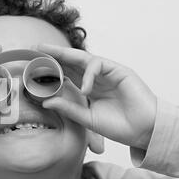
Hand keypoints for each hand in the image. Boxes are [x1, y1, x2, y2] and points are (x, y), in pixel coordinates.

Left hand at [36, 44, 156, 149]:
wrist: (144, 131)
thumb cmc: (119, 125)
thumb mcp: (87, 118)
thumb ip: (68, 109)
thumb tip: (46, 102)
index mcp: (87, 89)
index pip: (67, 74)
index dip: (52, 69)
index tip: (34, 65)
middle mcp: (95, 79)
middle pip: (72, 62)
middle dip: (55, 54)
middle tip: (37, 47)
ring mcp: (107, 73)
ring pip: (84, 58)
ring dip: (65, 55)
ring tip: (48, 54)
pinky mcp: (119, 71)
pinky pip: (98, 66)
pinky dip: (89, 75)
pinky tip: (85, 89)